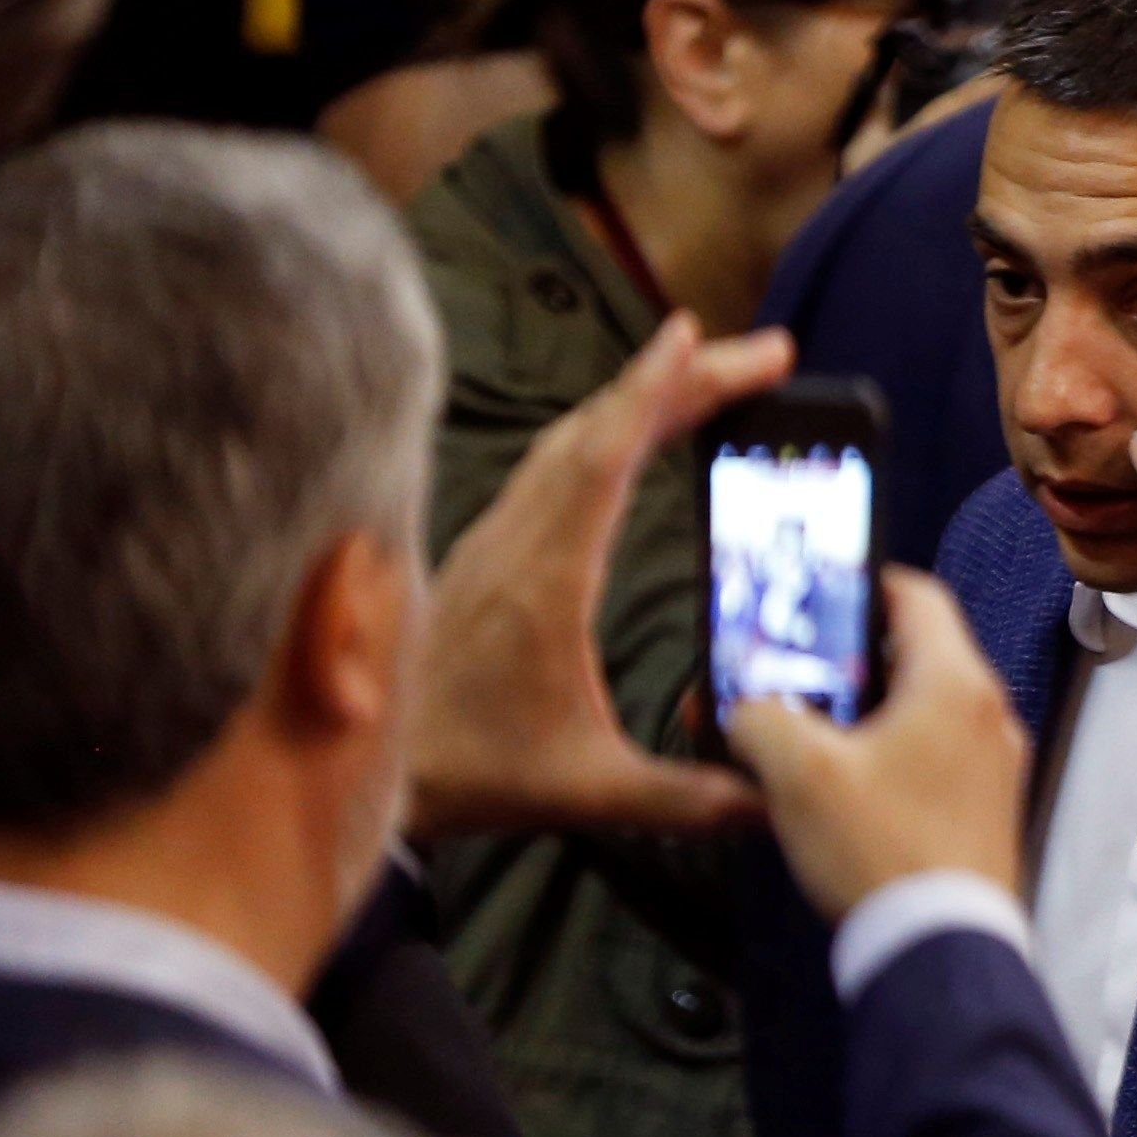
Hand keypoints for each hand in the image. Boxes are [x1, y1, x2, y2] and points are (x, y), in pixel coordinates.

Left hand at [404, 315, 792, 838]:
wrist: (363, 769)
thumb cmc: (470, 772)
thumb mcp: (588, 793)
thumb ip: (686, 798)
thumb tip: (772, 802)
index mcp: (546, 583)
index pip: (602, 463)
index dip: (650, 392)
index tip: (691, 335)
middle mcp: (517, 544)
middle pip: (600, 430)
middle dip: (684, 379)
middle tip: (766, 354)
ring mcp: (497, 540)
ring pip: (573, 440)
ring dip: (645, 397)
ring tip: (716, 375)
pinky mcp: (489, 551)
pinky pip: (554, 464)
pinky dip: (608, 428)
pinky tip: (635, 433)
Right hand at [723, 574, 1025, 923]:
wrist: (941, 945)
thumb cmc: (880, 849)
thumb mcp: (798, 772)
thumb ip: (760, 719)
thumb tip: (745, 709)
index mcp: (955, 683)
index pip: (917, 597)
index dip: (864, 585)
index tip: (821, 593)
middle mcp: (989, 713)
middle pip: (917, 655)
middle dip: (850, 660)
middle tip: (796, 671)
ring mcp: (994, 763)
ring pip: (924, 710)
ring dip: (866, 713)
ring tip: (806, 731)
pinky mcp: (985, 808)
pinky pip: (935, 757)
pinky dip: (889, 753)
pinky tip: (841, 785)